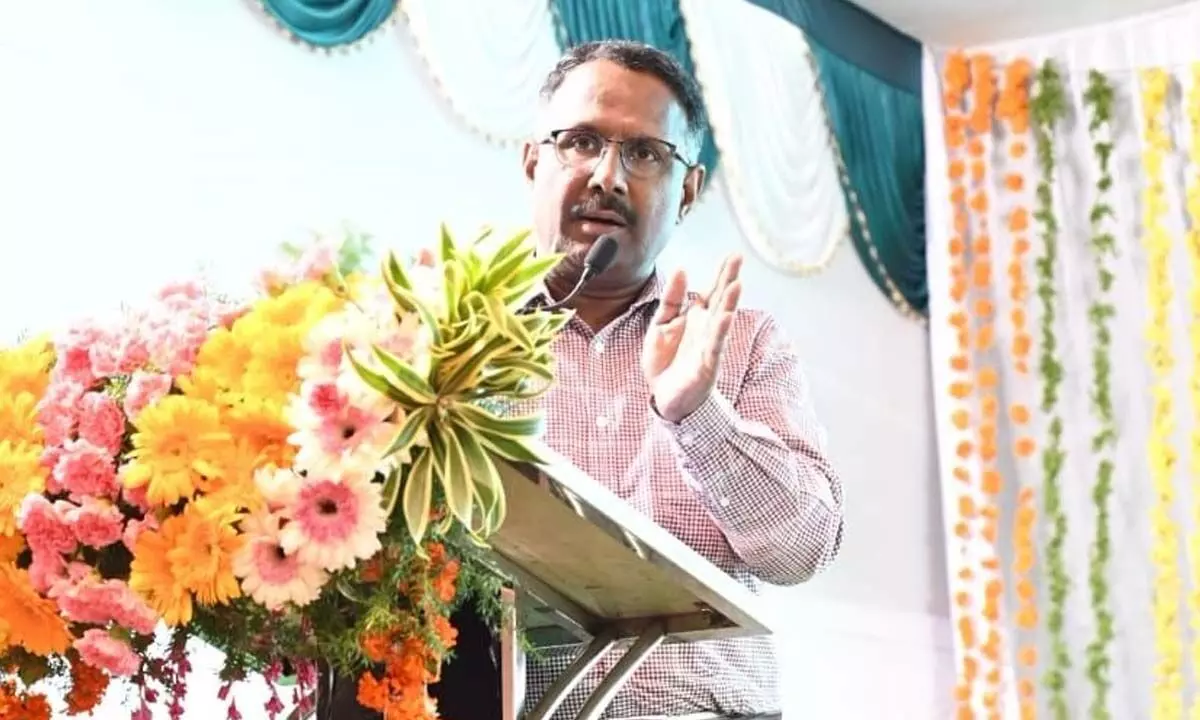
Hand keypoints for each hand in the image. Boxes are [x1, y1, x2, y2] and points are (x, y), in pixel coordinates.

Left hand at [642, 254, 742, 422]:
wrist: (665, 398)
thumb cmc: (666, 362)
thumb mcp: (661, 324)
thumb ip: (671, 299)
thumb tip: (681, 269)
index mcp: (697, 318)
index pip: (712, 290)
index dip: (721, 273)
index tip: (733, 255)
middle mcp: (707, 328)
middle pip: (721, 299)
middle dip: (729, 279)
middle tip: (739, 258)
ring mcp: (709, 345)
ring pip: (722, 320)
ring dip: (729, 302)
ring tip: (736, 284)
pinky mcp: (707, 364)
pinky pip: (715, 346)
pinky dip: (720, 331)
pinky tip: (726, 317)